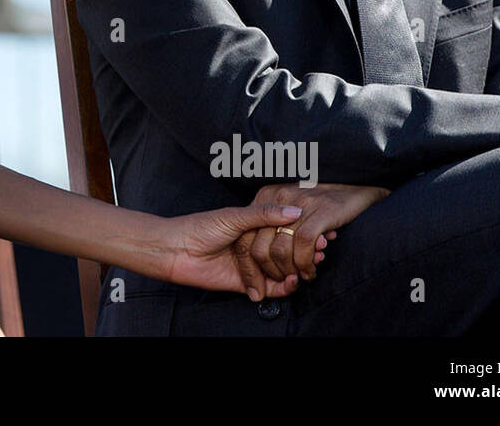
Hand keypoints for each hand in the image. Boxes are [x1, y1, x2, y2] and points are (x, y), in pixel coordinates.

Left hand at [161, 203, 310, 300]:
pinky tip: (295, 280)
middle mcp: (254, 246)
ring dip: (298, 269)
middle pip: (286, 251)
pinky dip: (285, 288)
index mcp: (252, 227)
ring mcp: (252, 266)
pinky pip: (272, 288)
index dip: (302, 231)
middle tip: (323, 249)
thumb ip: (263, 214)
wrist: (175, 250)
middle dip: (305, 251)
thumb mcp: (235, 216)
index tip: (323, 230)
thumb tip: (295, 210)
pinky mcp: (247, 284)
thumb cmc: (201, 227)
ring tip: (313, 263)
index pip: (284, 230)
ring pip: (282, 271)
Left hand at [240, 183, 389, 285]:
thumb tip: (260, 257)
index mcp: (265, 197)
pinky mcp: (320, 211)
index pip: (246, 239)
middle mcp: (276, 199)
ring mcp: (298, 204)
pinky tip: (310, 270)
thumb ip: (270, 225)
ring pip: (280, 250)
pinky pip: (304, 244)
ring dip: (290, 272)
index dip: (250, 267)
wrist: (354, 180)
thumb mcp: (287, 207)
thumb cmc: (319, 198)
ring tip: (300, 276)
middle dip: (271, 274)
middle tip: (285, 281)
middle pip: (260, 249)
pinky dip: (306, 264)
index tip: (259, 285)